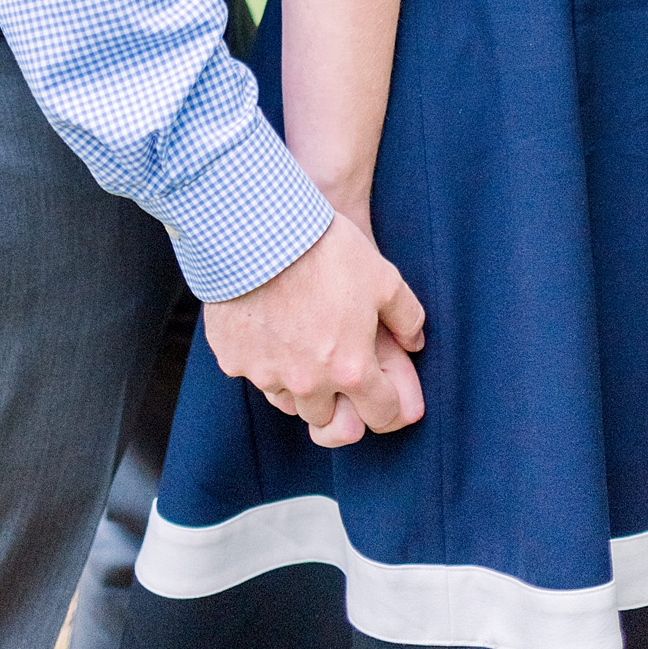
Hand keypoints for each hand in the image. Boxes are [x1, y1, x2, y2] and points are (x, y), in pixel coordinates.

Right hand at [203, 213, 425, 443]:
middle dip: (336, 396)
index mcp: (350, 370)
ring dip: (297, 382)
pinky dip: (260, 357)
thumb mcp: (383, 277)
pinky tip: (265, 322)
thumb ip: (407, 317)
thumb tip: (415, 342)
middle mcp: (308, 384)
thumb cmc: (326, 252)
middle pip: (327, 417)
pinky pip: (251, 371)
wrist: (258, 231)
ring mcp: (266, 374)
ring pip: (286, 399)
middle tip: (334, 359)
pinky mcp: (233, 358)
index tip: (382, 388)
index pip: (381, 415)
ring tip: (299, 340)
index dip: (388, 404)